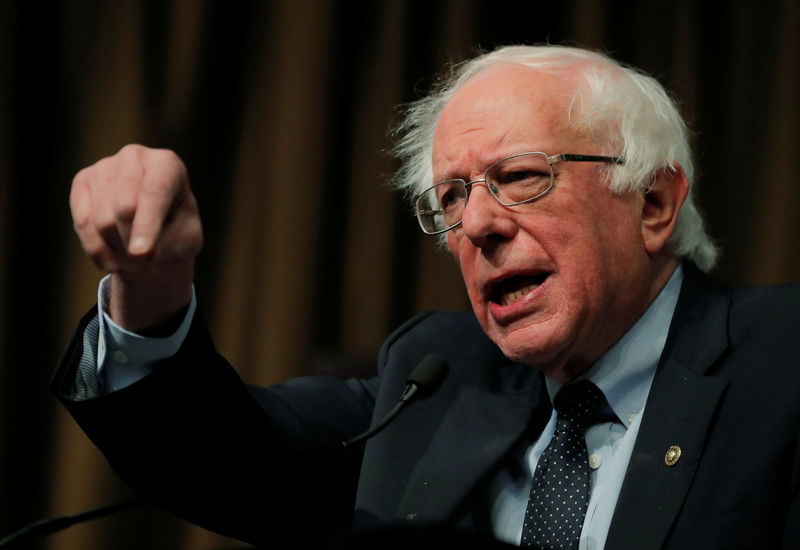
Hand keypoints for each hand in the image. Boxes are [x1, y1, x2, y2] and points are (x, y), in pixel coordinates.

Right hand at [70, 144, 202, 332]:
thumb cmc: (176, 233)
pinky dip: (97, 249)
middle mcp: (134, 156)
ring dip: (119, 249)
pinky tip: (113, 261)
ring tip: (135, 257)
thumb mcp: (187, 240)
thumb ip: (170, 242)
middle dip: (133, 241)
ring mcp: (105, 166)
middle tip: (146, 260)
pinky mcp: (82, 181)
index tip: (142, 254)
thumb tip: (138, 252)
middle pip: (124, 207)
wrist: (154, 233)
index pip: (155, 192)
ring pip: (102, 220)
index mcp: (167, 164)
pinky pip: (82, 223)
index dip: (147, 225)